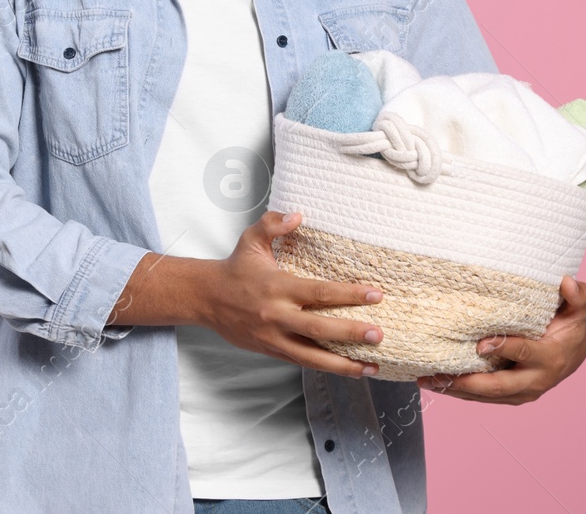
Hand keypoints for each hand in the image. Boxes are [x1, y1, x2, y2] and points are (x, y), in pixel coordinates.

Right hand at [195, 210, 386, 378]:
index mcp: (277, 287)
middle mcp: (277, 315)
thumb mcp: (250, 240)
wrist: (206, 298)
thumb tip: (298, 216)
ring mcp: (274, 337)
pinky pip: (304, 363)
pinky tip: (351, 370)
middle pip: (319, 329)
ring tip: (372, 365)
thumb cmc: (235, 268)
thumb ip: (273, 224)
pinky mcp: (273, 351)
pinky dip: (328, 368)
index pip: (318, 293)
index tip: (375, 294)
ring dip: (344, 364)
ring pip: (313, 356)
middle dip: (351, 333)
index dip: (348, 294)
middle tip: (379, 334)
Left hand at [415, 275, 585, 403]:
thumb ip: (577, 296)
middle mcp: (536, 380)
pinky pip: (484, 397)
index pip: (523, 352)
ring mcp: (522, 392)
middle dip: (468, 382)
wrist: (574, 354)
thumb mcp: (578, 310)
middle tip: (439, 374)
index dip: (502, 347)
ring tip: (428, 380)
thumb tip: (567, 281)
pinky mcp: (511, 396)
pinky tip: (438, 384)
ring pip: (487, 395)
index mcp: (549, 357)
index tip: (480, 344)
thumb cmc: (570, 327)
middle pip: (499, 385)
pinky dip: (461, 392)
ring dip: (456, 390)